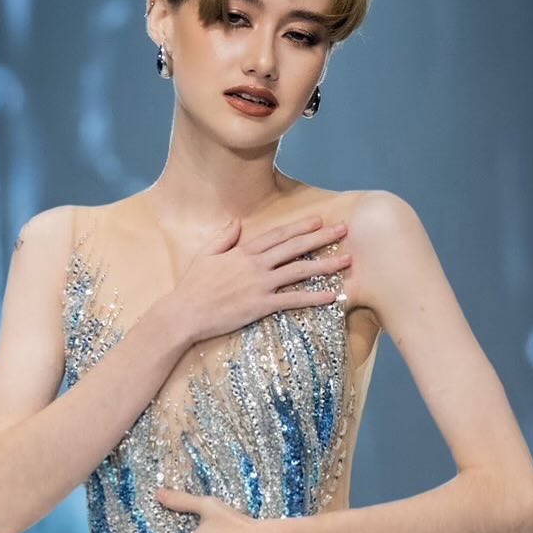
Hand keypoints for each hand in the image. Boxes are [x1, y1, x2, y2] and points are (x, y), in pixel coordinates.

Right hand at [169, 212, 351, 344]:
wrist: (185, 312)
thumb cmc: (193, 285)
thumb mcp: (206, 254)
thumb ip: (224, 237)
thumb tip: (237, 222)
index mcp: (244, 251)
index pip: (278, 235)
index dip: (300, 227)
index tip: (318, 220)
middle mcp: (256, 265)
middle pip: (294, 248)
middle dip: (321, 238)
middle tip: (343, 230)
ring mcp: (260, 285)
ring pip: (299, 271)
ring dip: (325, 265)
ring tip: (346, 261)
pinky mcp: (261, 306)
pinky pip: (293, 300)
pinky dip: (314, 298)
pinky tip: (331, 296)